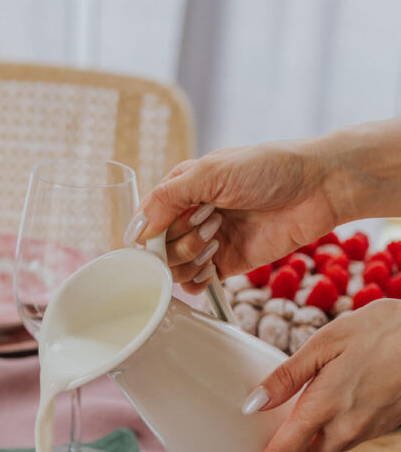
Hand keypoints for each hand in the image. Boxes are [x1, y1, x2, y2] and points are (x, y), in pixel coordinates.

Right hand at [124, 142, 338, 293]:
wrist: (316, 189)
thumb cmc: (268, 168)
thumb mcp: (211, 172)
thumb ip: (168, 198)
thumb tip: (135, 230)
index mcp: (182, 189)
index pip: (145, 221)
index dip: (148, 233)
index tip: (162, 232)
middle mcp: (191, 216)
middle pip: (158, 248)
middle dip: (178, 241)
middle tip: (210, 222)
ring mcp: (208, 241)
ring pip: (175, 268)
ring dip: (190, 259)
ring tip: (216, 240)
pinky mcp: (227, 263)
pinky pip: (197, 283)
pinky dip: (197, 282)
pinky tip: (211, 268)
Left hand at [236, 300, 400, 451]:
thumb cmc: (381, 330)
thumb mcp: (326, 342)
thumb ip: (287, 376)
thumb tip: (253, 404)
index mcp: (323, 406)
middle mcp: (347, 427)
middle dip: (295, 444)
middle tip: (291, 411)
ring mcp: (369, 429)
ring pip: (332, 446)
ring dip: (321, 431)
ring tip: (327, 389)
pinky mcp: (385, 426)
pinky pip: (353, 434)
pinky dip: (344, 421)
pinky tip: (350, 388)